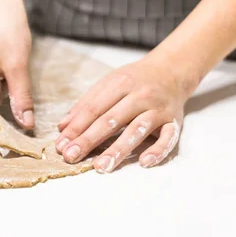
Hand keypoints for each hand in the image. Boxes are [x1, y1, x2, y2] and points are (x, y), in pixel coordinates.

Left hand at [55, 53, 198, 171]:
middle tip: (72, 157)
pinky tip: (143, 162)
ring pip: (136, 130)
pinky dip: (157, 151)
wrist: (172, 70)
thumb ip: (86, 104)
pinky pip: (168, 138)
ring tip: (101, 166)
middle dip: (89, 140)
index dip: (76, 128)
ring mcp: (158, 109)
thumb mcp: (109, 83)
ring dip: (118, 150)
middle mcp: (140, 95)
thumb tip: (62, 127)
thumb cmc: (135, 80)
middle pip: (111, 120)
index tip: (61, 145)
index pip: (94, 109)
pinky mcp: (174, 121)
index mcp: (120, 83)